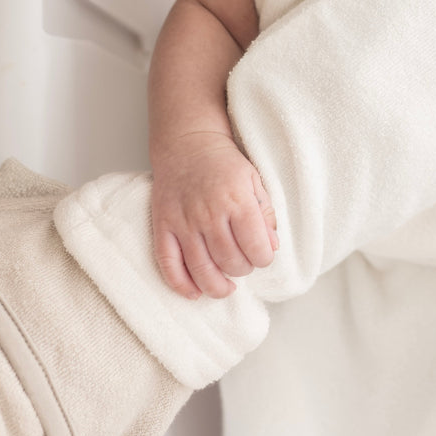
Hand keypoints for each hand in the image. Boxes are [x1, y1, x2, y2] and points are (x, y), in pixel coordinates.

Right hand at [150, 132, 278, 298]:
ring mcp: (183, 222)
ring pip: (202, 270)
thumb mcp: (254, 180)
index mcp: (237, 201)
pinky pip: (169, 265)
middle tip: (244, 263)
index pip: (256, 248)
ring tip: (226, 287)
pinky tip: (195, 292)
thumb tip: (272, 246)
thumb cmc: (224, 163)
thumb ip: (265, 213)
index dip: (264, 259)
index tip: (263, 256)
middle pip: (231, 262)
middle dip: (243, 270)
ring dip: (217, 286)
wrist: (187, 143)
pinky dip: (181, 285)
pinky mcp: (163, 226)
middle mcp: (210, 214)